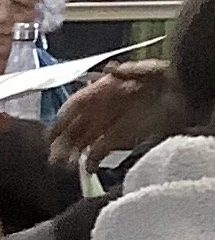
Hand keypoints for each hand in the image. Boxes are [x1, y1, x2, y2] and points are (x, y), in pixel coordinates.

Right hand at [50, 59, 170, 165]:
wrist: (186, 94)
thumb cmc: (166, 79)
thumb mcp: (149, 70)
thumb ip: (129, 71)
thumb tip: (109, 69)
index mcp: (103, 90)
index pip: (75, 105)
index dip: (62, 118)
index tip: (52, 133)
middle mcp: (101, 108)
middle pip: (75, 126)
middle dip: (62, 142)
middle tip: (54, 158)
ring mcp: (108, 125)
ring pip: (83, 141)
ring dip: (72, 153)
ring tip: (66, 167)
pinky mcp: (119, 140)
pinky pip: (99, 151)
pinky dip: (92, 161)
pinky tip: (87, 170)